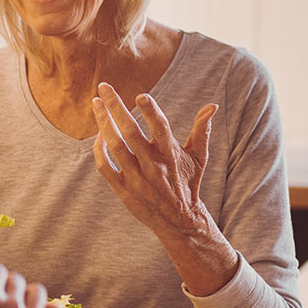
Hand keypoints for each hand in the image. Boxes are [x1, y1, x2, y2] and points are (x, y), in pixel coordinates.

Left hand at [91, 83, 217, 239]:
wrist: (179, 220)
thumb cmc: (187, 182)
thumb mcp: (198, 157)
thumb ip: (201, 130)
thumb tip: (212, 106)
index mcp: (170, 154)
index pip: (160, 128)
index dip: (151, 111)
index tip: (140, 95)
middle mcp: (153, 165)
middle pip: (130, 132)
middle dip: (116, 107)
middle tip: (104, 87)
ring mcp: (136, 178)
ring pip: (115, 146)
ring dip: (103, 123)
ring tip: (96, 103)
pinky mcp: (123, 190)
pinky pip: (105, 167)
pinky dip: (99, 150)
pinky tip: (98, 134)